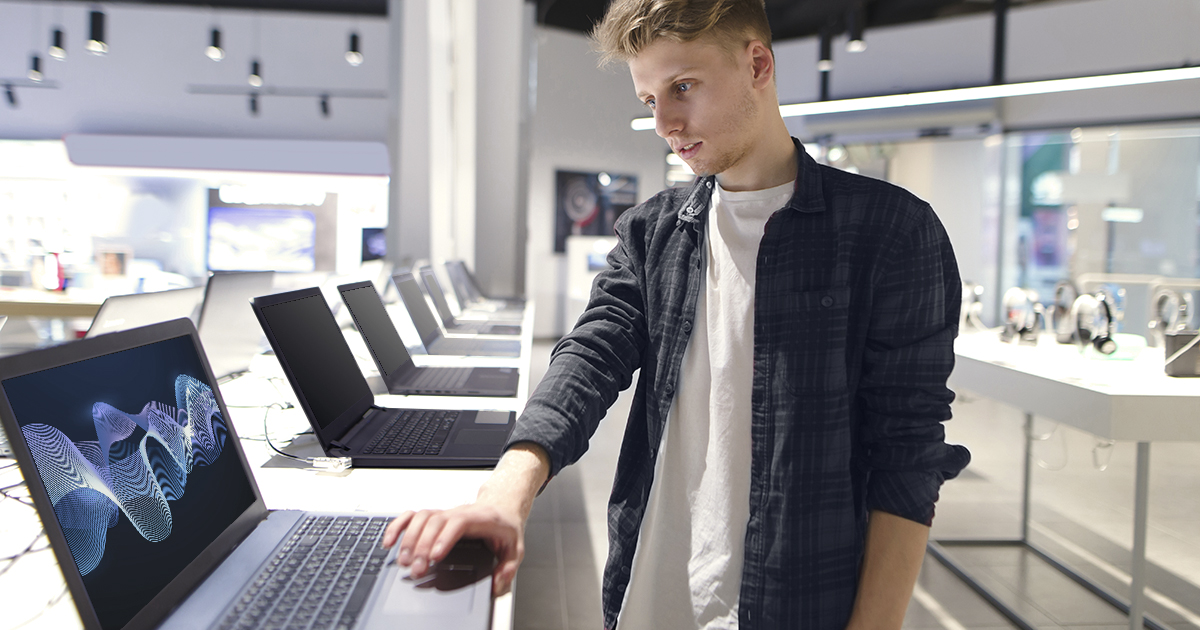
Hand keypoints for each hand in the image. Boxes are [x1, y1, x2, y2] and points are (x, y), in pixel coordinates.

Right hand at [382, 501, 525, 596]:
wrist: (502, 509)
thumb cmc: (506, 528)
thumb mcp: (516, 548)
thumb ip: (509, 567)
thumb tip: (497, 582)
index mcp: (481, 518)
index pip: (458, 523)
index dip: (444, 538)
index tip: (434, 557)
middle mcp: (460, 512)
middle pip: (435, 522)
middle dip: (422, 546)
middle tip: (416, 569)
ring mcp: (446, 513)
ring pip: (422, 518)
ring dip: (409, 538)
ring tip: (404, 561)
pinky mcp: (436, 516)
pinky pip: (413, 516)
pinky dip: (398, 526)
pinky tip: (390, 541)